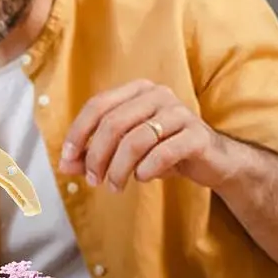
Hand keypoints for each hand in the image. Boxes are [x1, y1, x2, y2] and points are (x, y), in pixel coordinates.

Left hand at [58, 79, 235, 191]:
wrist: (213, 160)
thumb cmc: (163, 150)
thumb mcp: (126, 150)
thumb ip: (95, 154)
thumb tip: (64, 166)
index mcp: (137, 90)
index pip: (98, 105)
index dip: (78, 132)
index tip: (67, 159)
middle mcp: (158, 94)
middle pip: (114, 123)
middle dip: (97, 155)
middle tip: (93, 180)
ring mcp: (180, 112)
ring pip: (136, 140)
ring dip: (119, 168)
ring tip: (115, 186)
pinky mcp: (197, 135)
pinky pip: (163, 153)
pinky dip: (147, 169)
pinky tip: (142, 178)